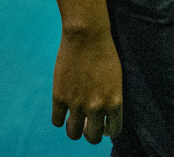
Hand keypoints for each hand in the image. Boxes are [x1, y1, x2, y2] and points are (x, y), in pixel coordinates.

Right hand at [52, 24, 122, 143]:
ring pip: (73, 134)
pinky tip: (63, 112)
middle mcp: (96, 107)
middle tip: (88, 126)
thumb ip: (110, 98)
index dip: (108, 130)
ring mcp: (76, 104)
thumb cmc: (105, 53)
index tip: (105, 126)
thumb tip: (102, 116)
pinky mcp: (59, 98)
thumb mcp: (116, 79)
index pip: (114, 130)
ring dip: (74, 130)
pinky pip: (57, 121)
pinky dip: (60, 119)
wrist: (87, 36)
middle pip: (93, 137)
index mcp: (115, 101)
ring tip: (75, 122)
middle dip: (91, 134)